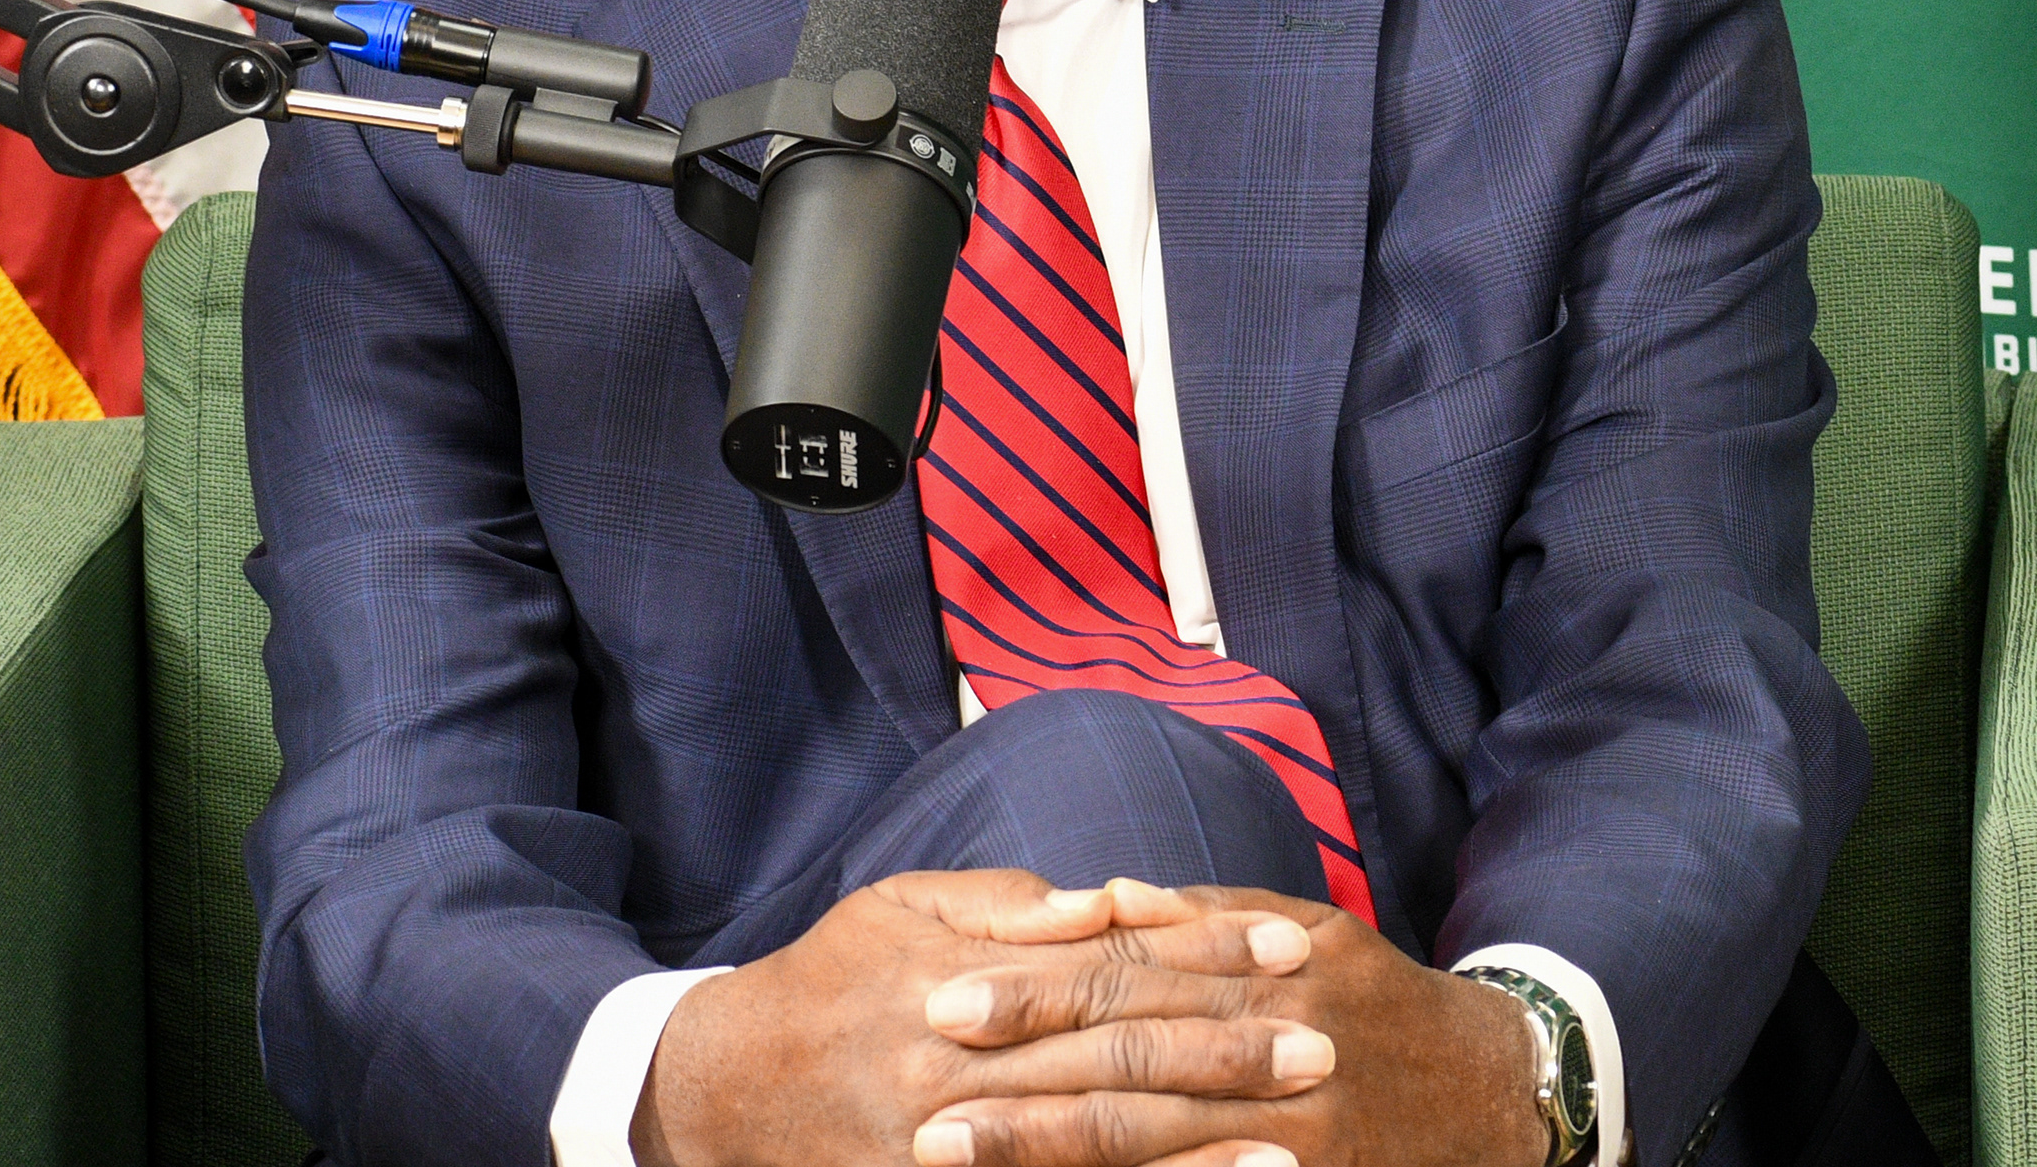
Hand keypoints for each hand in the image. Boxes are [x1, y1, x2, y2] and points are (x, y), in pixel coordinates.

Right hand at [635, 868, 1326, 1166]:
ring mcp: (947, 1150)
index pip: (1113, 960)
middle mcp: (962, 1067)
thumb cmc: (827, 983)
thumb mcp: (904, 909)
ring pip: (1091, 1151)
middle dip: (1227, 1053)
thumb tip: (1113, 895)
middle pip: (1118, 1057)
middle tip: (1325, 1047)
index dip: (1207, 952)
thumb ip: (1011, 903)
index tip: (1292, 947)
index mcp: (966, 979)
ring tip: (1293, 1149)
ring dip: (1196, 1154)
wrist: (712, 1092)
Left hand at [917, 887, 1543, 1166]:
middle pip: (1129, 1065)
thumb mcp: (1312, 931)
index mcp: (1272, 967)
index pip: (1130, 978)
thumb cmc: (1378, 1003)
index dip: (1035, 994)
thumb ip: (1209, 918)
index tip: (945, 1003)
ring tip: (953, 1157)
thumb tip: (1108, 897)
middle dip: (1019, 1085)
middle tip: (917, 1097)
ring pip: (1152, 1142)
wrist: (1495, 1089)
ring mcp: (1294, 1132)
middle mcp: (1282, 1045)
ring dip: (1046, 1154)